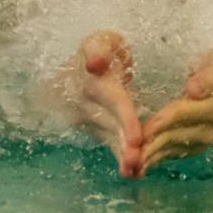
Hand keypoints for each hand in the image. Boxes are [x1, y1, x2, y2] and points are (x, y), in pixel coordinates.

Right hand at [60, 30, 142, 177]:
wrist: (76, 66)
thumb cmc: (99, 49)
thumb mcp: (99, 40)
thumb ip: (98, 49)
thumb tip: (95, 64)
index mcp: (95, 80)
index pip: (113, 102)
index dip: (125, 119)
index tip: (136, 139)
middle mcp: (89, 103)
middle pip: (109, 124)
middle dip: (123, 143)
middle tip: (136, 162)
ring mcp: (89, 118)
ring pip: (108, 137)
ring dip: (120, 155)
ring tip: (134, 172)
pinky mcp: (95, 127)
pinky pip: (108, 141)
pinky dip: (119, 156)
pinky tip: (134, 172)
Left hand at [136, 50, 212, 177]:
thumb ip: (212, 75)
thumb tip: (193, 90)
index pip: (187, 112)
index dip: (166, 120)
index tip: (146, 127)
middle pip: (178, 133)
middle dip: (153, 141)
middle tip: (130, 148)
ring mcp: (206, 138)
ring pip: (175, 146)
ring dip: (153, 155)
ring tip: (131, 162)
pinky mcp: (197, 145)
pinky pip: (175, 152)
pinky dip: (157, 159)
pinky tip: (141, 164)